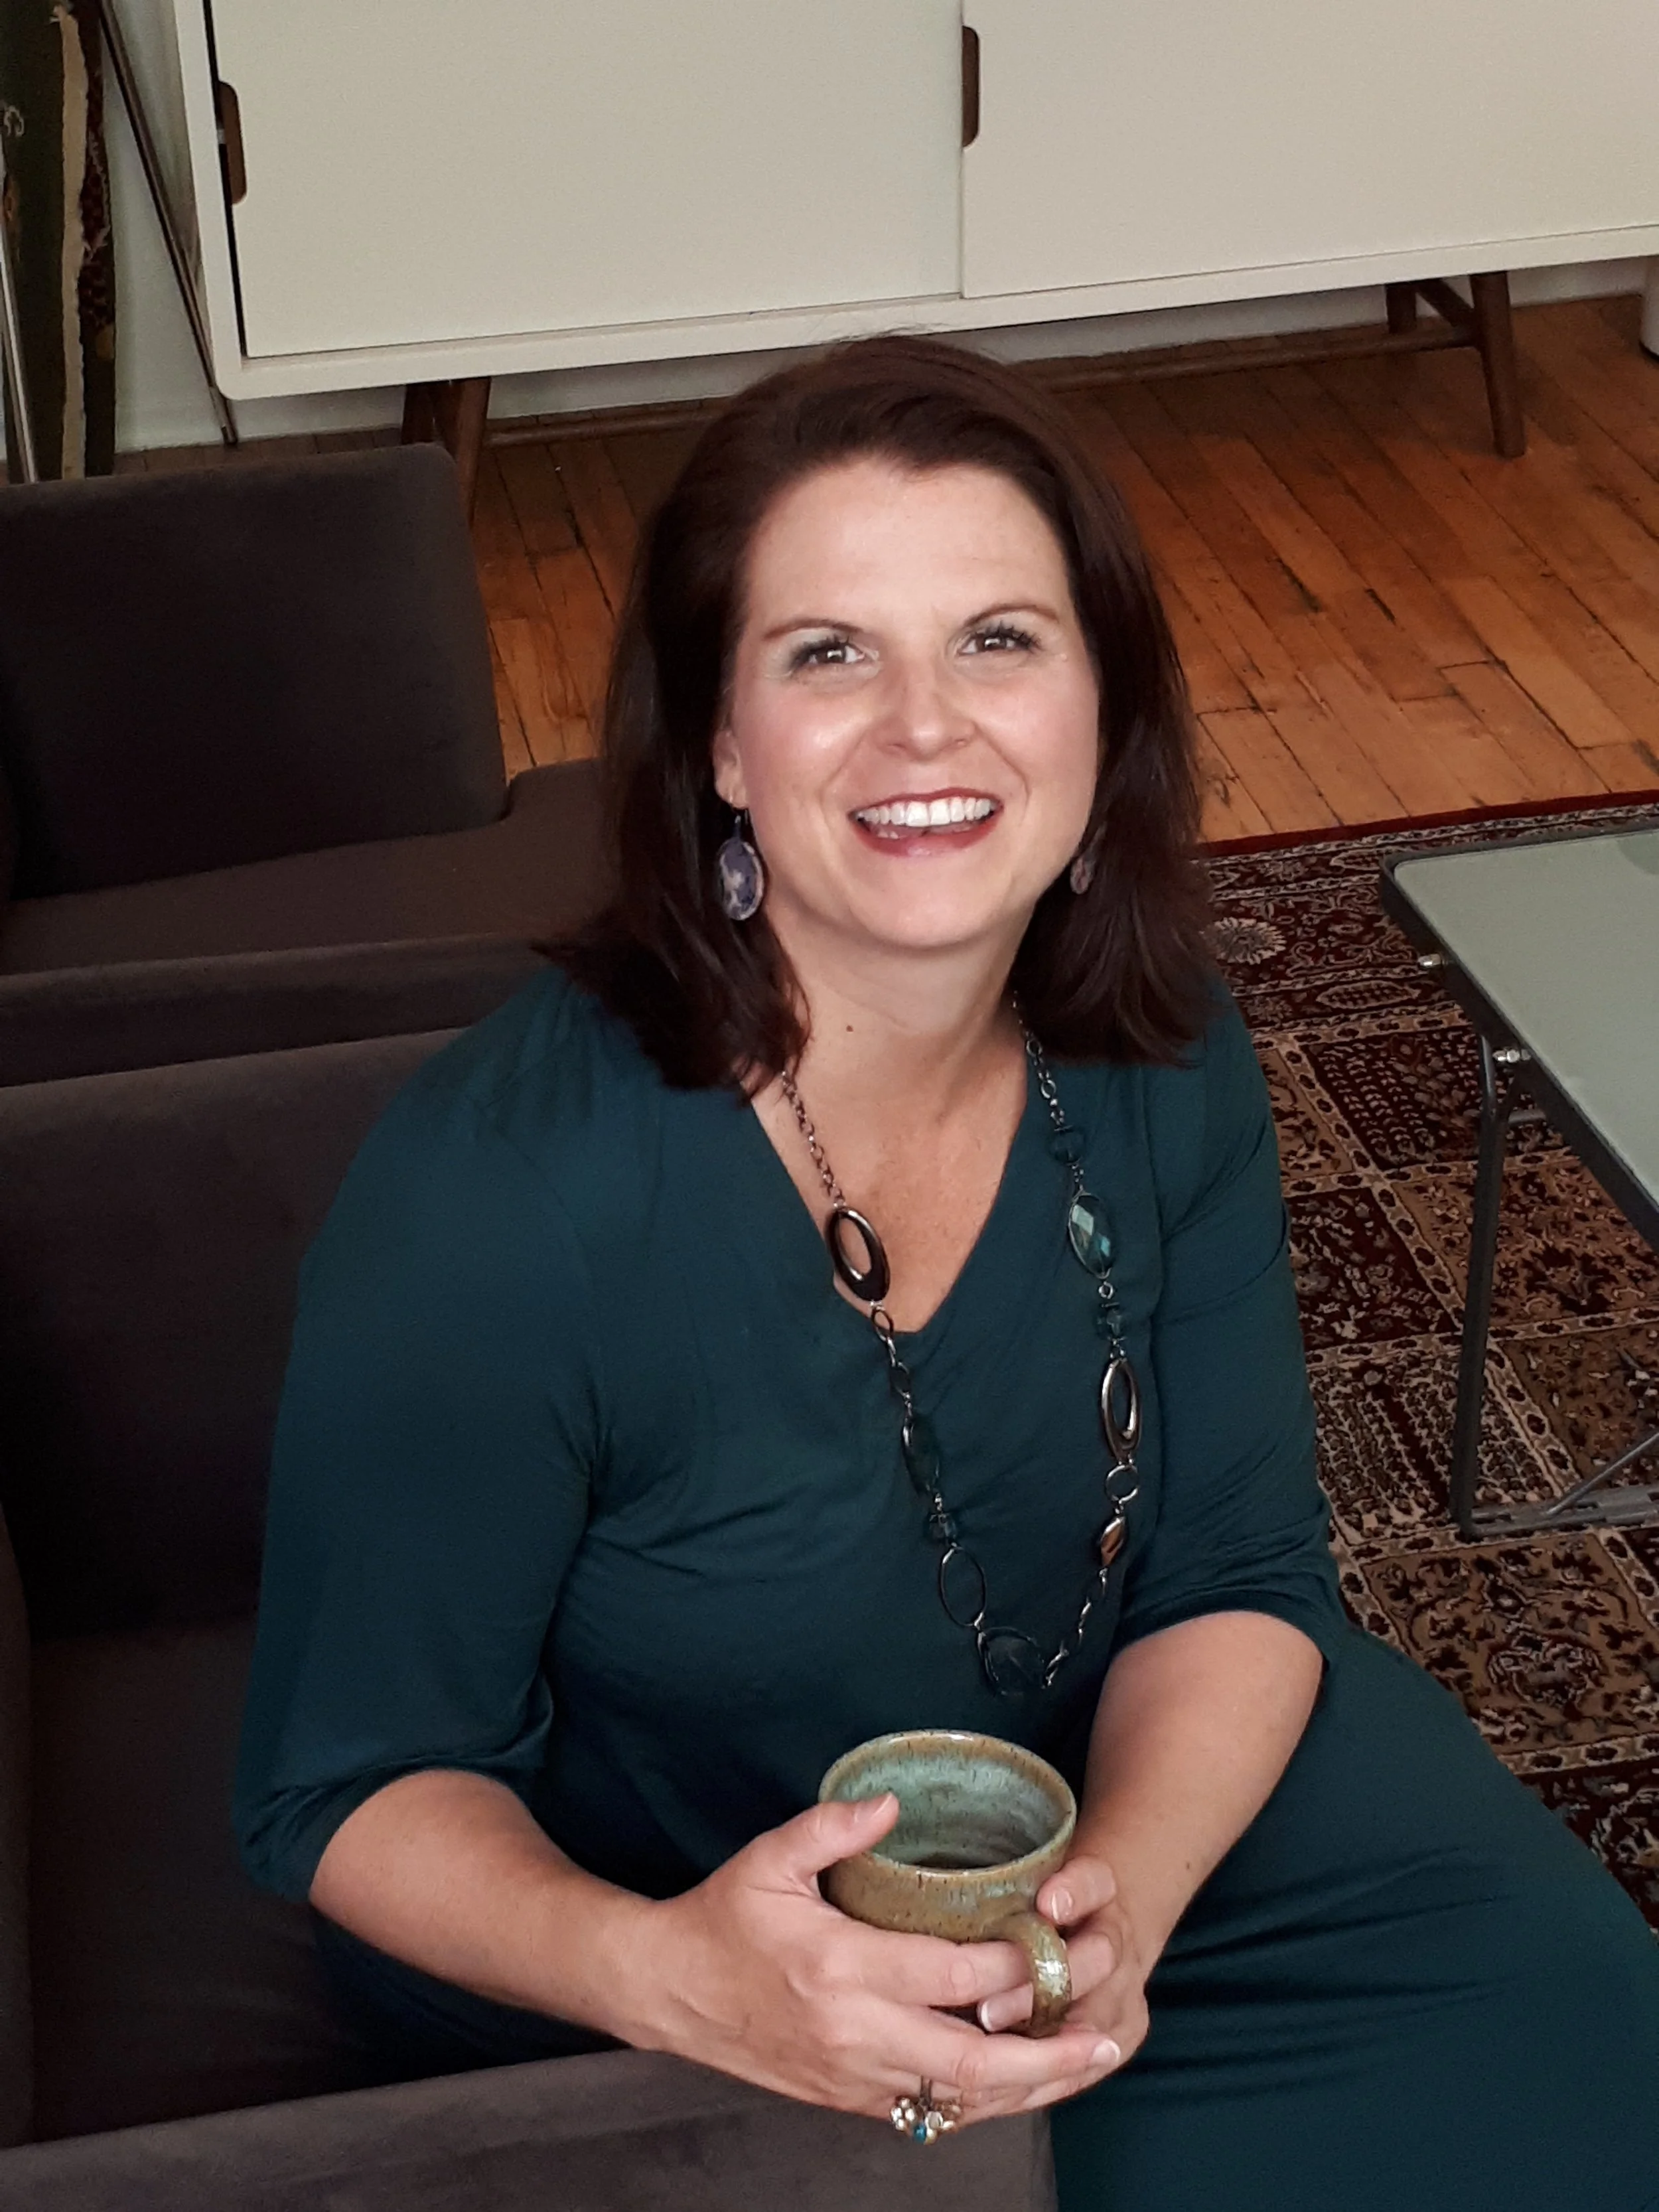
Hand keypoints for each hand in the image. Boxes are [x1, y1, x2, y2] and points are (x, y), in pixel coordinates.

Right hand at [635, 1794, 1124, 2125]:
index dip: (1013, 1970)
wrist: (667, 1992)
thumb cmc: (722, 1918)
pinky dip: (977, 2101)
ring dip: (1024, 2089)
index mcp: (838, 1968)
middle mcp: (851, 2033)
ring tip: (1082, 2067)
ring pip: (954, 2100)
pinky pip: (925, 2112)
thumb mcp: (769, 1857)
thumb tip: (892, 1802)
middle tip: (1102, 2039)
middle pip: (967, 2062)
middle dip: (1043, 2057)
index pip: (950, 1979)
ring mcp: (849, 2076)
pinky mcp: (844, 2097)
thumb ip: (833, 1826)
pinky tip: (1017, 2082)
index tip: (1056, 1948)